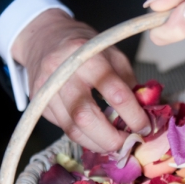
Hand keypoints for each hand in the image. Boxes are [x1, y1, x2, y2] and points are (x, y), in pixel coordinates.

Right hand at [11, 8, 148, 152]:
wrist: (44, 38)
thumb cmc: (84, 46)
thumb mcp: (112, 54)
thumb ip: (128, 83)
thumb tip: (145, 113)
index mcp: (87, 56)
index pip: (114, 92)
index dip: (133, 115)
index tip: (145, 127)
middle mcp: (63, 73)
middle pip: (85, 116)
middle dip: (110, 138)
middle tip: (127, 144)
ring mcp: (46, 90)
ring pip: (71, 128)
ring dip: (96, 143)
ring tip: (114, 146)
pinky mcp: (39, 104)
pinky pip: (63, 128)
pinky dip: (84, 137)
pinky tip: (97, 138)